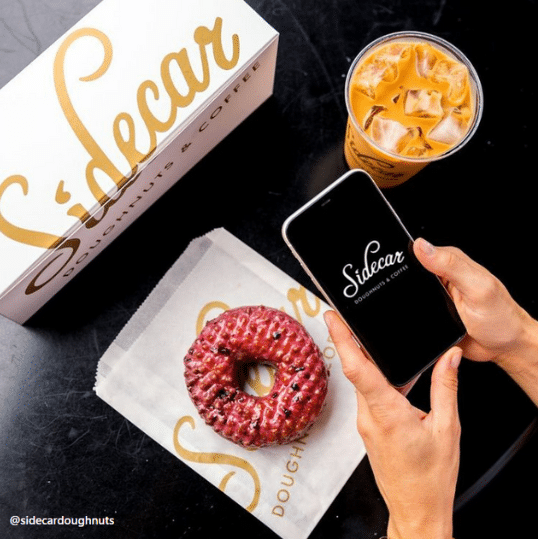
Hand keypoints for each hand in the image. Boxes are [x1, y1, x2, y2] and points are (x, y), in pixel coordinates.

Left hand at [325, 310, 460, 538]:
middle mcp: (369, 417)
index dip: (341, 339)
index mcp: (387, 413)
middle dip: (353, 342)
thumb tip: (449, 358)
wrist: (417, 511)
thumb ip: (445, 388)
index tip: (331, 318)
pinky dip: (378, 381)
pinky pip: (369, 396)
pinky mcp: (368, 429)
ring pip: (362, 383)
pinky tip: (396, 379)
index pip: (356, 367)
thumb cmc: (431, 479)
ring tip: (380, 344)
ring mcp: (365, 424)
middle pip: (356, 370)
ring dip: (368, 363)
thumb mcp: (447, 429)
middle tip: (354, 319)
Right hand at [414, 238, 537, 406]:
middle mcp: (439, 278)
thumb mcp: (476, 287)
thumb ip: (450, 265)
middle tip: (403, 294)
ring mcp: (433, 298)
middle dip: (398, 283)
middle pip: (407, 275)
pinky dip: (406, 317)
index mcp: (449, 263)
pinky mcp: (430, 315)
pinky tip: (408, 319)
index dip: (401, 258)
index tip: (389, 267)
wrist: (505, 348)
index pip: (417, 252)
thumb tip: (421, 246)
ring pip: (405, 295)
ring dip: (402, 302)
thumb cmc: (500, 317)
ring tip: (408, 309)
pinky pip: (410, 314)